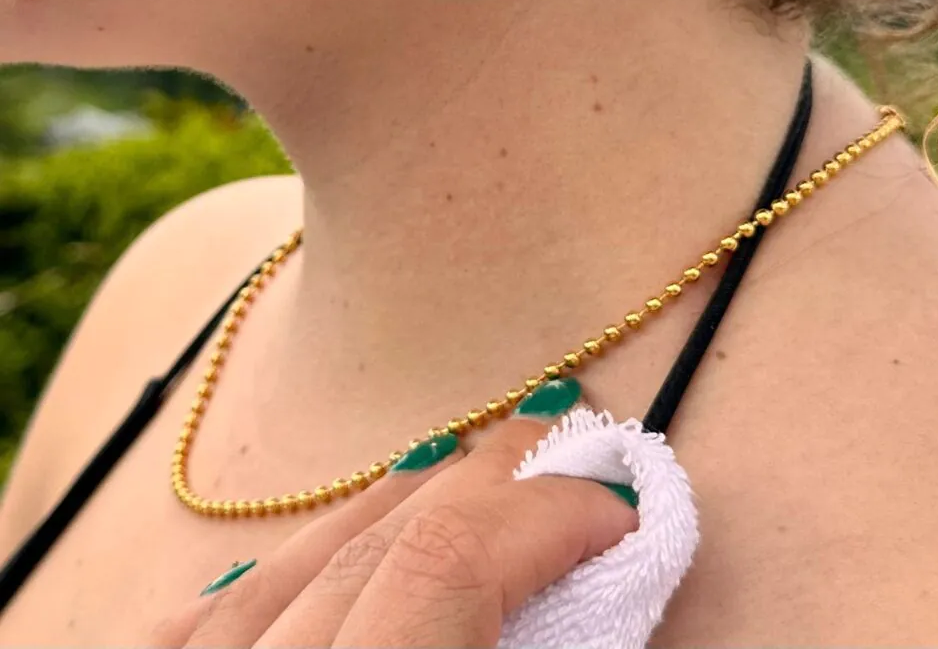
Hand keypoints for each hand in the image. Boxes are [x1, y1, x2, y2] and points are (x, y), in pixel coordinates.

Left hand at [147, 409, 637, 647]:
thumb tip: (596, 576)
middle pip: (377, 547)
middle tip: (563, 438)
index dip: (544, 519)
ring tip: (464, 456)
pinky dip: (282, 569)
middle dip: (486, 484)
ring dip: (392, 503)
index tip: (617, 506)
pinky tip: (329, 535)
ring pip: (290, 564)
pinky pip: (202, 618)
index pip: (446, 565)